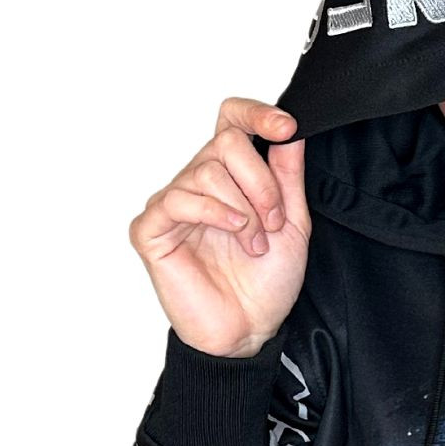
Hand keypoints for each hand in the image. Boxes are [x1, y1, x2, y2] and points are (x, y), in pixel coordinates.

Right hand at [128, 97, 309, 357]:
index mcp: (232, 177)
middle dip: (261, 182)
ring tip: (254, 243)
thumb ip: (288, 176)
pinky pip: (179, 199)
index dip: (256, 114)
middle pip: (226, 143)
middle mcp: (199, 183)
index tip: (285, 127)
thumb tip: (289, 130)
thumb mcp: (292, 224)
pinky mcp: (152, 229)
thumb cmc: (267, 283)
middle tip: (273, 221)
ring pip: (207, 171)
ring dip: (244, 209)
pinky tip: (233, 232)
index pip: (232, 120)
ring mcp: (173, 204)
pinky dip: (213, 212)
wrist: (250, 331)